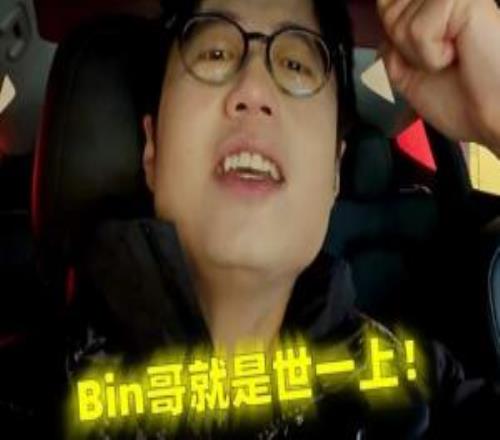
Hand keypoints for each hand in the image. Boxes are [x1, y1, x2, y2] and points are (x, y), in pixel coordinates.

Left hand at [377, 0, 499, 155]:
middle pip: (388, 14)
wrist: (493, 117)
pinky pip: (418, 30)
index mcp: (434, 11)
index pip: (387, 6)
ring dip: (420, 55)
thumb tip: (380, 20)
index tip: (424, 55)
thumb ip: (390, 46)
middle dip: (405, 49)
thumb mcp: (407, 75)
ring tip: (452, 58)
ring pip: (400, 24)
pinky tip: (458, 54)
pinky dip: (432, 55)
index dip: (394, 36)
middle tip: (441, 61)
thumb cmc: (464, 100)